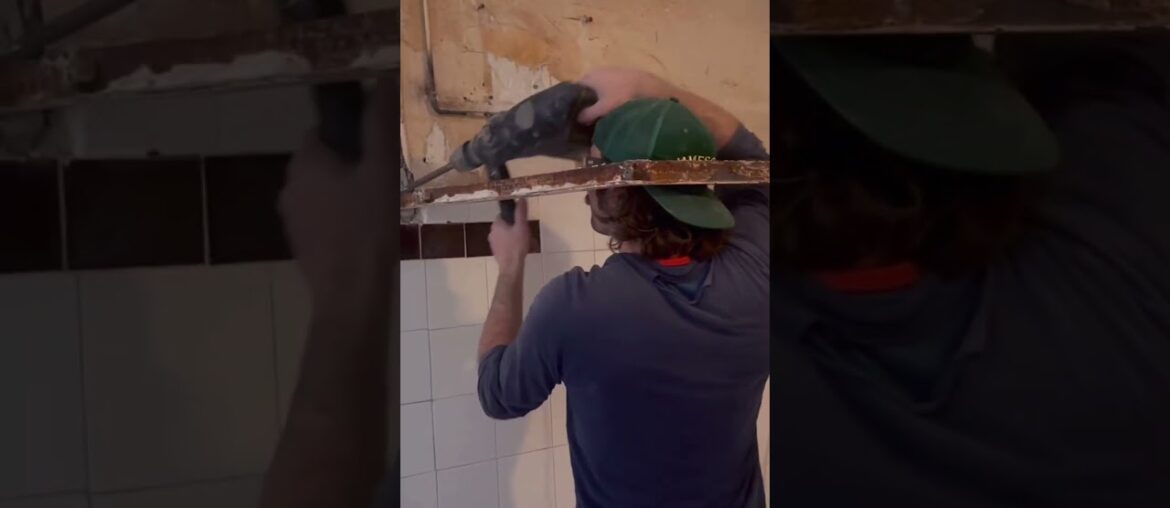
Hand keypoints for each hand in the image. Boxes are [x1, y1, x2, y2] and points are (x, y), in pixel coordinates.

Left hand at [279, 79, 396, 310]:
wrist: (350, 297)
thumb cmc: (367, 230)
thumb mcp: (380, 171)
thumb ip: (379, 124)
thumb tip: (384, 80)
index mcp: (306, 162)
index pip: (325, 130)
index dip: (353, 133)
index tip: (382, 147)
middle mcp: (290, 186)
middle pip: (324, 161)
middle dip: (352, 163)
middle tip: (388, 176)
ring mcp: (293, 218)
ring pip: (324, 191)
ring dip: (347, 192)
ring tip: (381, 205)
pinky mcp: (302, 243)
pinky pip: (323, 217)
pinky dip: (341, 217)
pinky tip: (367, 231)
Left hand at [488, 200, 530, 274]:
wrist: (511, 266)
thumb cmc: (517, 245)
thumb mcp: (521, 226)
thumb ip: (521, 212)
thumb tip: (521, 199)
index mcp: (496, 224)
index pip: (504, 215)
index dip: (514, 217)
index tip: (522, 222)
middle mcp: (492, 233)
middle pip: (506, 226)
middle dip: (517, 228)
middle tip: (527, 234)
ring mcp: (493, 243)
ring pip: (506, 236)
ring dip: (516, 237)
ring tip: (527, 243)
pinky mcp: (497, 252)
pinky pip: (506, 245)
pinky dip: (513, 246)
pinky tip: (521, 250)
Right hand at [577, 67, 673, 124]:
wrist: (646, 84)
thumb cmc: (621, 95)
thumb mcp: (602, 108)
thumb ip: (588, 114)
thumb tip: (578, 119)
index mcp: (589, 77)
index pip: (575, 89)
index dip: (574, 101)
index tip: (575, 112)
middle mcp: (596, 71)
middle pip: (586, 88)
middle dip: (586, 100)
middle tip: (587, 114)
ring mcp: (609, 71)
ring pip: (598, 86)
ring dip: (598, 97)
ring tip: (600, 111)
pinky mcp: (620, 74)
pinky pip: (608, 85)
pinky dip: (607, 93)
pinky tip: (613, 103)